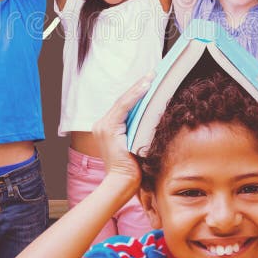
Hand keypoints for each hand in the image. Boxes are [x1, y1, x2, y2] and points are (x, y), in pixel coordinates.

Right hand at [91, 74, 153, 192]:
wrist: (122, 184)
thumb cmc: (132, 170)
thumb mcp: (136, 144)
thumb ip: (139, 129)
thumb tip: (155, 116)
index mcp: (107, 127)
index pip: (123, 105)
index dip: (136, 92)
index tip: (150, 80)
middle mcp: (101, 124)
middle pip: (123, 100)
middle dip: (138, 86)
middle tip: (153, 73)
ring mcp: (103, 126)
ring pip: (123, 101)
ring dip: (138, 88)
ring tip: (151, 77)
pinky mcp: (108, 128)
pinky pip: (123, 107)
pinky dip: (135, 96)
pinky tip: (145, 87)